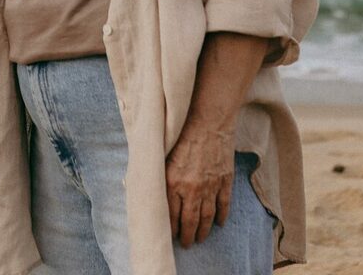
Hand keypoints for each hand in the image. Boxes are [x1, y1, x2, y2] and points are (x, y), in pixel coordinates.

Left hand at [165, 121, 235, 247]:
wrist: (208, 119)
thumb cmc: (181, 132)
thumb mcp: (162, 153)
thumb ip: (154, 172)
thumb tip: (137, 184)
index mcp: (172, 182)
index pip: (170, 215)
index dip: (171, 228)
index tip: (170, 235)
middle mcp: (190, 189)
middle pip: (189, 221)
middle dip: (188, 236)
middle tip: (187, 243)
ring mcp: (210, 187)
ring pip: (207, 217)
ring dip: (203, 231)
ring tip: (201, 238)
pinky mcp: (225, 181)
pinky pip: (223, 205)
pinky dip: (221, 217)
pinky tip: (218, 223)